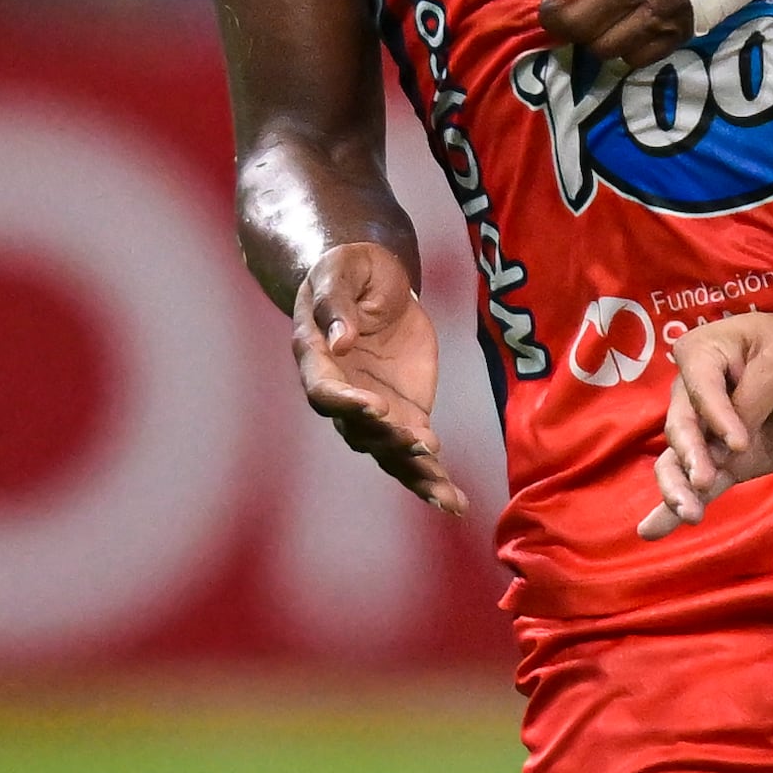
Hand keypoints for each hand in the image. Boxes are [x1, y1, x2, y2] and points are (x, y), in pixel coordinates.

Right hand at [289, 241, 469, 517]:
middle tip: (422, 443)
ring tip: (446, 496)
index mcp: (316, 360)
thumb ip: (337, 304)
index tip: (375, 407)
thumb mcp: (343, 271)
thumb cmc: (350, 270)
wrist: (375, 284)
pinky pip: (416, 451)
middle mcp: (342, 395)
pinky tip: (455, 502)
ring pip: (389, 452)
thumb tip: (341, 341)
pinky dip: (434, 478)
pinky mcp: (405, 416)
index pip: (326, 391)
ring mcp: (374, 411)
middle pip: (359, 430)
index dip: (347, 403)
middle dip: (389, 440)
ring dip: (416, 474)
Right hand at [646, 308, 772, 536]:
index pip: (697, 388)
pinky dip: (674, 507)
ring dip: (677, 487)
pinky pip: (700, 485)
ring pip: (678, 459)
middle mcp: (695, 392)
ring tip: (688, 512)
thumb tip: (729, 444)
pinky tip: (652, 531)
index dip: (715, 417)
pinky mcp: (729, 461)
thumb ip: (754, 400)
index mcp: (704, 353)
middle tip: (704, 481)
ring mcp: (710, 431)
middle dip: (689, 457)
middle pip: (680, 427)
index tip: (740, 441)